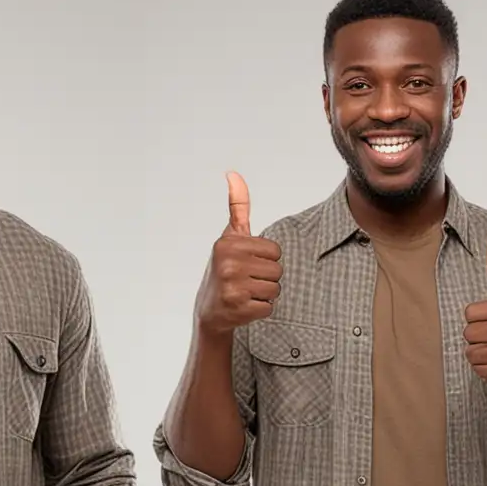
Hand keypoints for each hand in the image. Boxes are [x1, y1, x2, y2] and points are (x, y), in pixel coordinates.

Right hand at [194, 170, 282, 336]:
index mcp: (228, 244)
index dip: (266, 259)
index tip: (248, 264)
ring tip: (246, 294)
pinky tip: (245, 307)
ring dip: (265, 295)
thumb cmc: (224, 271)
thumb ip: (237, 207)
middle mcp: (228, 263)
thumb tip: (233, 173)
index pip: (275, 251)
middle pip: (277, 270)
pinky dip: (261, 310)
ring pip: (275, 289)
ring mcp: (232, 287)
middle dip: (267, 278)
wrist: (209, 312)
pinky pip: (269, 307)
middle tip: (247, 281)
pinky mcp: (238, 308)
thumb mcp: (230, 237)